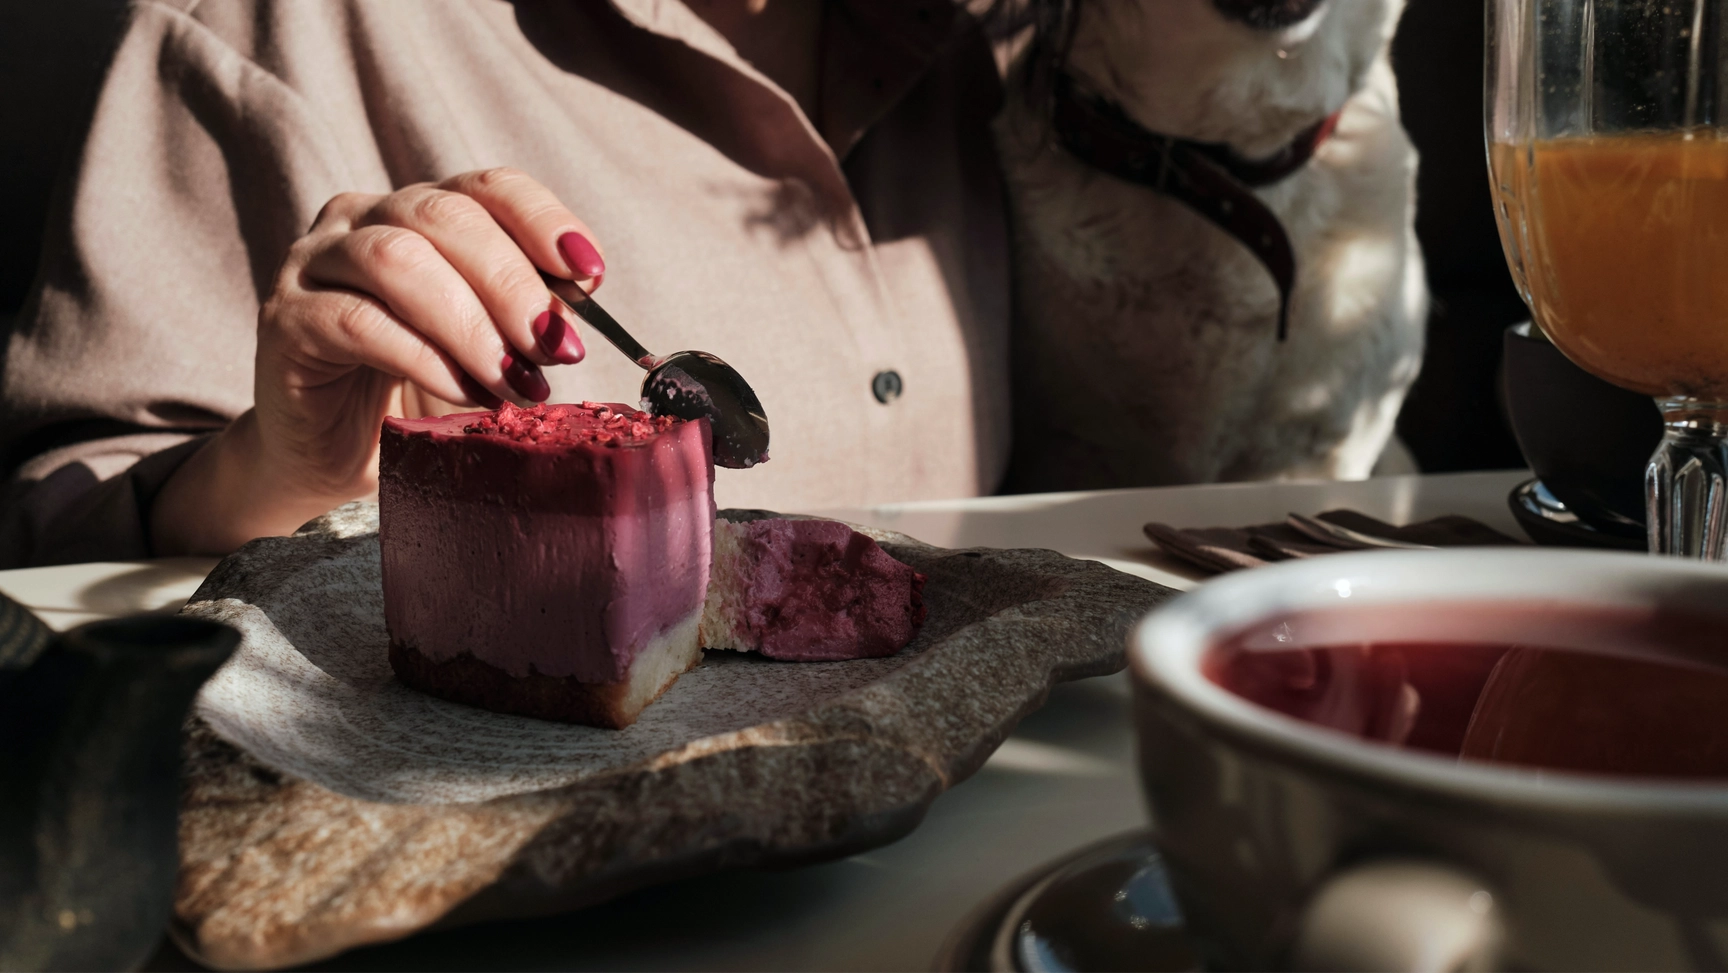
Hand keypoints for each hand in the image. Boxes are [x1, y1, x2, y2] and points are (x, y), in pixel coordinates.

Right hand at [151, 167, 605, 554]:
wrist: (336, 454)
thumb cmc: (420, 393)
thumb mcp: (490, 346)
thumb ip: (526, 314)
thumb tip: (579, 301)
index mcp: (421, 210)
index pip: (488, 186)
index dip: (543, 221)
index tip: (590, 274)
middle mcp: (363, 217)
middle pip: (444, 217)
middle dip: (512, 284)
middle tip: (555, 349)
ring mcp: (315, 262)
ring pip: (397, 260)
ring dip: (469, 324)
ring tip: (512, 382)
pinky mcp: (286, 319)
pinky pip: (358, 322)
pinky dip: (423, 358)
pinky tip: (463, 393)